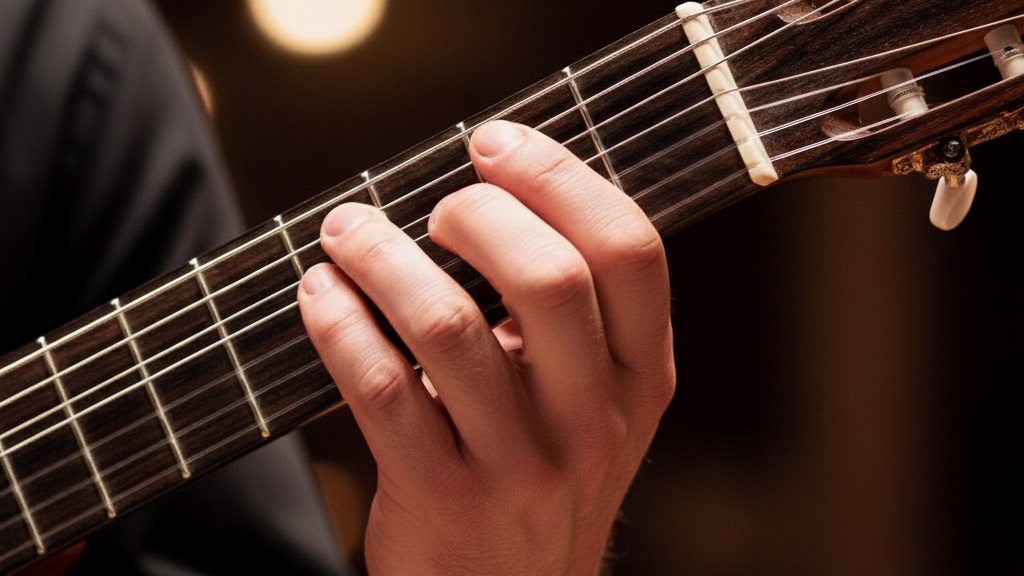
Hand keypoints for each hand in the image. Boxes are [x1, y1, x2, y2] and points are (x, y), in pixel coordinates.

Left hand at [298, 121, 674, 574]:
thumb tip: (486, 196)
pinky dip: (339, 324)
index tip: (495, 143)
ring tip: (348, 233)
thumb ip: (568, 317)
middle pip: (548, 277)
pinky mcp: (445, 497)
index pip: (628, 250)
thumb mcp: (591, 403)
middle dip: (475, 212)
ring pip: (448, 326)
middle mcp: (595, 420)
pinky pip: (380, 390)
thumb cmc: (542, 473)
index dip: (559, 178)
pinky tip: (320, 295)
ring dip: (383, 258)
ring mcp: (523, 465)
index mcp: (641, 376)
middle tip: (432, 206)